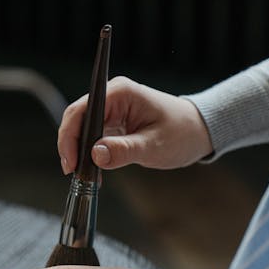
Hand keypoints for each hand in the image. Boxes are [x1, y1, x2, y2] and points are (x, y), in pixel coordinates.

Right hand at [58, 76, 212, 173]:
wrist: (198, 131)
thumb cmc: (182, 133)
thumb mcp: (154, 145)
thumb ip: (124, 150)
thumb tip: (95, 155)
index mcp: (120, 93)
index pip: (81, 110)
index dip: (70, 136)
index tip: (70, 161)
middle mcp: (112, 96)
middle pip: (76, 119)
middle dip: (71, 147)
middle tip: (74, 173)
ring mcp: (111, 108)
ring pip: (81, 129)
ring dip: (78, 151)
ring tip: (83, 175)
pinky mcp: (113, 121)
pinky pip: (91, 135)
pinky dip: (88, 153)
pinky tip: (92, 170)